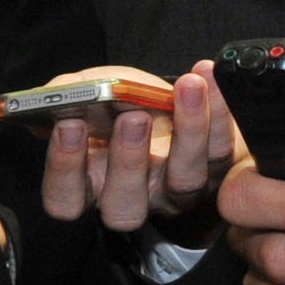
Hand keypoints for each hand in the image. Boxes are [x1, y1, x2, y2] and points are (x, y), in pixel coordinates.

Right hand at [34, 66, 231, 236]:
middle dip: (128, 161)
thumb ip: (71, 92)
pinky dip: (219, 110)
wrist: (169, 98)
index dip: (65, 168)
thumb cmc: (120, 100)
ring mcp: (176, 190)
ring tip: (185, 89)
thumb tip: (63, 90)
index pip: (66, 199)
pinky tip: (208, 77)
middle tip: (132, 117)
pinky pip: (221, 149)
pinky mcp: (217, 171)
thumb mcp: (91, 90)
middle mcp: (133, 198)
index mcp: (89, 185)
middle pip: (125, 206)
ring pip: (184, 181)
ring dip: (187, 133)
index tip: (69, 125)